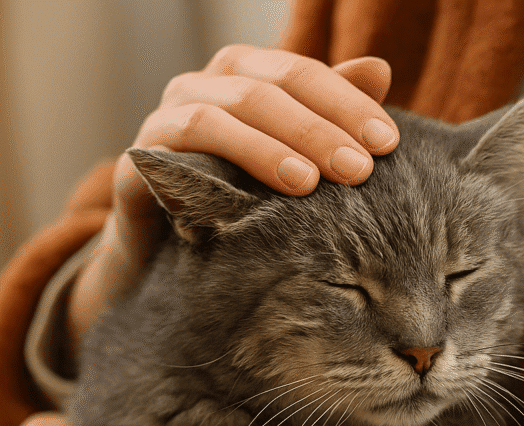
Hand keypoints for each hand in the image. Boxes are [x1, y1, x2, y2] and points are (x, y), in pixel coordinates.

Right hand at [67, 47, 398, 353]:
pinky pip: (169, 152)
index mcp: (243, 75)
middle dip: (316, 129)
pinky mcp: (136, 164)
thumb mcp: (293, 160)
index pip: (301, 73)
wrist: (168, 258)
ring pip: (215, 115)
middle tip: (359, 170)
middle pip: (263, 90)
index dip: (346, 103)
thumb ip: (330, 114)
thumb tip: (379, 69)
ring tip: (309, 184)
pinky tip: (245, 198)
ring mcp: (162, 121)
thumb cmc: (241, 200)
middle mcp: (200, 87)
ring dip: (267, 148)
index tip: (387, 143)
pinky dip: (209, 167)